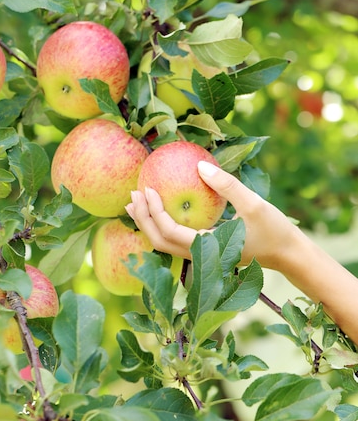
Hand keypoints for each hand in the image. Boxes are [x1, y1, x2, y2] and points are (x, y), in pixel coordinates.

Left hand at [126, 160, 298, 268]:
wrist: (287, 254)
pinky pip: (174, 240)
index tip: (148, 189)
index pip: (170, 232)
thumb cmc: (273, 229)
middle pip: (159, 242)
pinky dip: (160, 225)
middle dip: (142, 219)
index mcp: (208, 247)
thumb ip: (227, 185)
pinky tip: (157, 208)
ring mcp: (201, 256)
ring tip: (135, 203)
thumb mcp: (254, 204)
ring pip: (164, 244)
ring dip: (147, 223)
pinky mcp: (204, 251)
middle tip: (132, 194)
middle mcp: (200, 256)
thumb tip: (199, 164)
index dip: (154, 212)